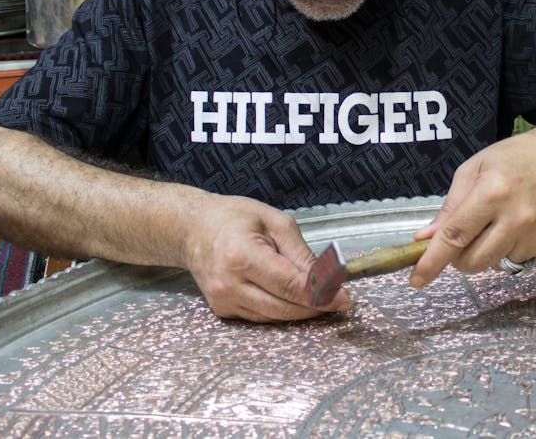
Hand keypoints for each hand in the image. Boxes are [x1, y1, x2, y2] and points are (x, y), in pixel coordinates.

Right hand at [181, 194, 350, 321]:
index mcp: (242, 255)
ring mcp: (223, 301)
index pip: (289, 284)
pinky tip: (295, 299)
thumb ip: (300, 252)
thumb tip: (327, 277)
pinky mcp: (223, 310)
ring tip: (322, 298)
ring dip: (301, 311)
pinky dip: (282, 310)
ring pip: (274, 317)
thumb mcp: (274, 222)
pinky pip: (261, 316)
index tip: (344, 298)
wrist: (192, 229)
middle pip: (283, 307)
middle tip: (339, 300)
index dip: (320, 295)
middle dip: (316, 306)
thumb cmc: (234, 218)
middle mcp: (230, 284)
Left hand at [408, 121, 535, 287]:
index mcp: (492, 192)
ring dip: (491, 251)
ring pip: (498, 264)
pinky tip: (523, 225)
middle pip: (474, 260)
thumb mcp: (477, 167)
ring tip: (502, 222)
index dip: (432, 262)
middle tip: (465, 239)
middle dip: (460, 258)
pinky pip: (522, 261)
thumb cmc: (518, 156)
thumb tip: (426, 238)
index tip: (416, 280)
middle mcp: (518, 217)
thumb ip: (451, 205)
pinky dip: (514, 249)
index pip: (454, 236)